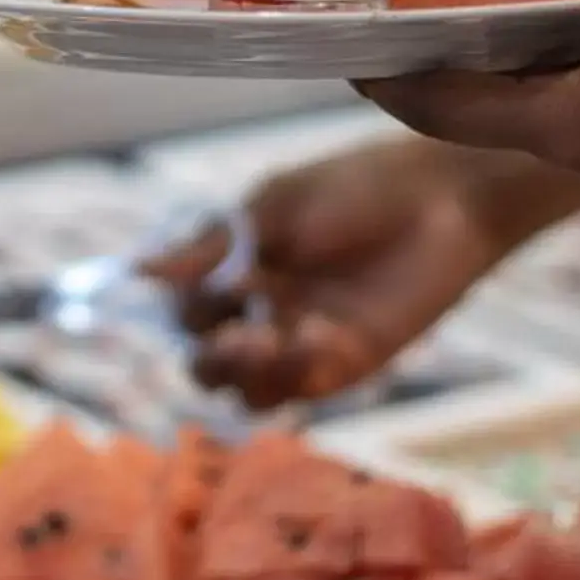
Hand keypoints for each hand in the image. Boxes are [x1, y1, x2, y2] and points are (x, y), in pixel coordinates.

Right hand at [144, 139, 579, 408]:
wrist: (442, 200)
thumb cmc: (356, 188)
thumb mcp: (271, 209)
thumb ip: (209, 248)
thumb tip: (137, 270)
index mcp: (239, 269)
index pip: (186, 312)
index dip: (183, 311)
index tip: (194, 292)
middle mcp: (263, 312)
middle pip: (207, 363)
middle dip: (208, 357)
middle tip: (233, 331)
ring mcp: (301, 343)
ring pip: (246, 391)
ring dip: (243, 375)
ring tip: (264, 340)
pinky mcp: (344, 364)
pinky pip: (297, 391)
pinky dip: (292, 373)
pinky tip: (313, 337)